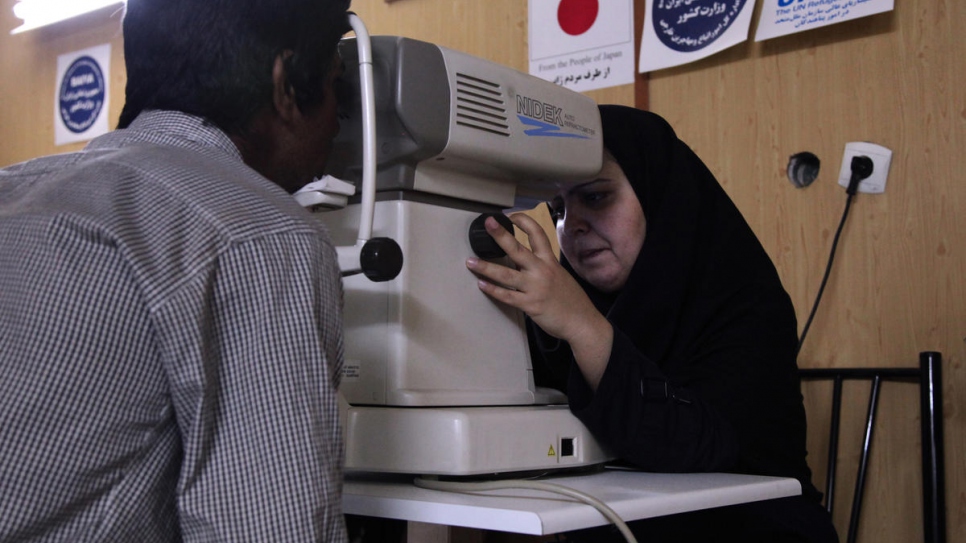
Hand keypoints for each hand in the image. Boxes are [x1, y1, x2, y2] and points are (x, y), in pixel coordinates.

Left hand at [466, 213, 612, 389]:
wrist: (582, 322)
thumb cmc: (572, 300)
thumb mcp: (560, 276)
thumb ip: (543, 267)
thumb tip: (524, 262)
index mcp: (550, 261)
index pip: (538, 234)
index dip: (524, 222)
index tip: (510, 215)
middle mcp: (542, 271)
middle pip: (518, 249)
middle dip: (501, 235)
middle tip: (488, 223)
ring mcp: (535, 288)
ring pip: (506, 275)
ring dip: (486, 267)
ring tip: (470, 261)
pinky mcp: (530, 305)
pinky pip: (507, 296)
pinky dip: (493, 290)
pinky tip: (481, 285)